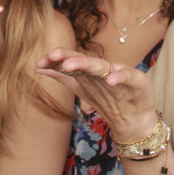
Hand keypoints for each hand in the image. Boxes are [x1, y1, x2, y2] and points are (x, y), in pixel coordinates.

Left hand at [35, 47, 158, 143]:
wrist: (135, 119)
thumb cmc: (107, 97)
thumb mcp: (81, 86)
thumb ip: (61, 75)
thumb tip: (37, 67)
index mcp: (89, 70)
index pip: (71, 61)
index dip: (56, 61)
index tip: (38, 62)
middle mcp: (102, 69)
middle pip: (84, 60)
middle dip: (69, 57)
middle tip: (52, 56)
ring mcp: (119, 74)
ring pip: (101, 66)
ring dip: (86, 64)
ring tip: (70, 66)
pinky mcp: (136, 81)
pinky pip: (126, 77)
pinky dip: (118, 77)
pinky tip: (109, 80)